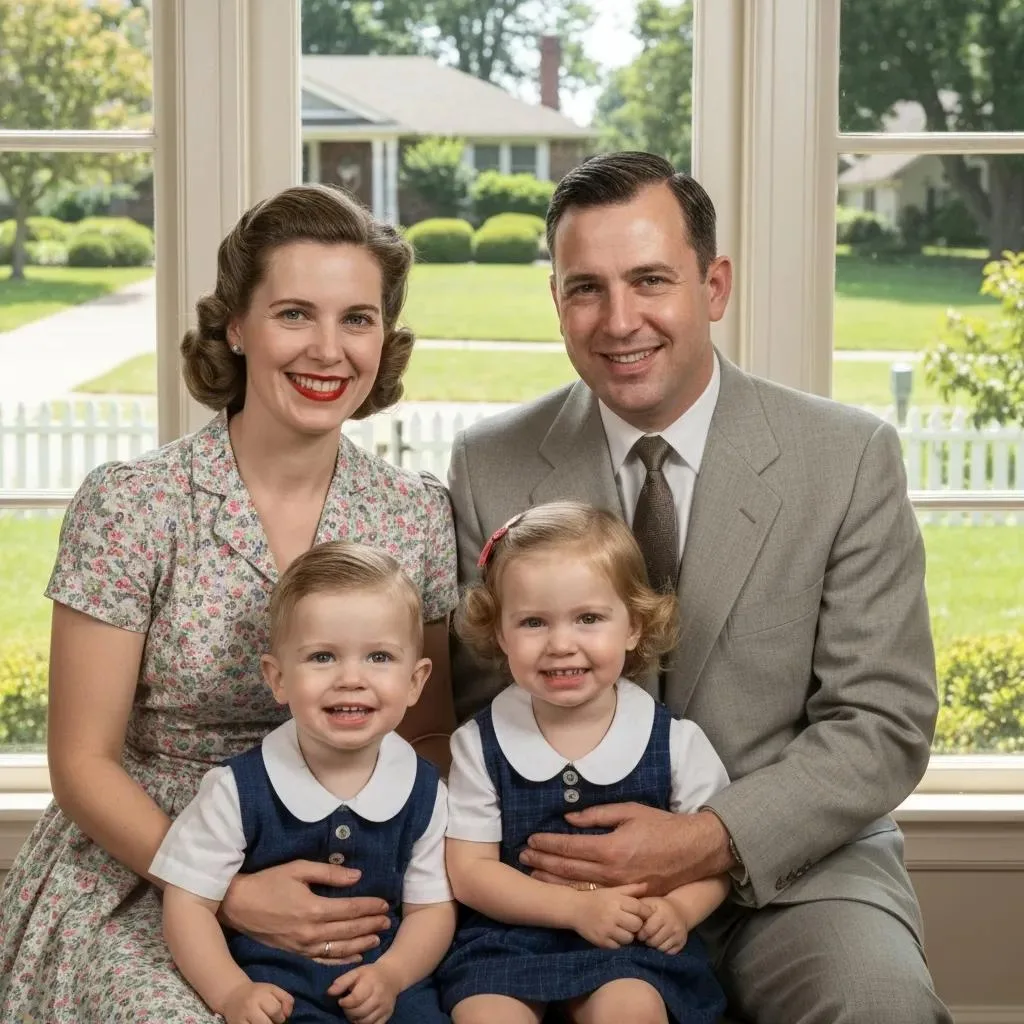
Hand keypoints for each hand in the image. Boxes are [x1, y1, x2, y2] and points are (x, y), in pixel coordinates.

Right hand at [219, 860, 390, 963]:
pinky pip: (324, 959)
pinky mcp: (296, 952)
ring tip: (378, 938)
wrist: (239, 905)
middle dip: (371, 925)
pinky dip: (342, 960)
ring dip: (362, 943)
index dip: (369, 907)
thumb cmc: (269, 882)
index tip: (384, 903)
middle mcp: (311, 931)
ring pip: (340, 948)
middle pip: (349, 929)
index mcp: (314, 908)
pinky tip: (356, 957)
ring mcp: (303, 946)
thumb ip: (329, 873)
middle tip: (388, 920)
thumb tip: (357, 876)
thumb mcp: (298, 869)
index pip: (350, 909)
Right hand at [220, 980, 292, 1023]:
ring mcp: (242, 1017)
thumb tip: (288, 1014)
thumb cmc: (257, 993)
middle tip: (271, 1020)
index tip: (278, 1015)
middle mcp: (250, 1005)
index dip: (281, 1015)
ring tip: (264, 1021)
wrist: (233, 994)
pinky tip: (256, 1023)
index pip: (276, 1010)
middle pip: (267, 1023)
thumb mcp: (273, 990)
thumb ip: (286, 999)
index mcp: (261, 994)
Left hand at [329, 961, 399, 1023]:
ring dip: (355, 1019)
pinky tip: (361, 1017)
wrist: (391, 976)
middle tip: (347, 1006)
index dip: (345, 1003)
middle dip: (348, 1012)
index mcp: (371, 983)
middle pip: (359, 1012)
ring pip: (366, 1021)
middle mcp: (379, 996)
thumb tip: (329, 992)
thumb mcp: (357, 972)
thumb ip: (342, 981)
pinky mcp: (387, 1015)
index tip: (341, 1000)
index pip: (355, 999)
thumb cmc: (370, 974)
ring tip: (353, 1011)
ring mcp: (385, 1007)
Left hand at [519, 804, 731, 894]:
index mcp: (612, 847)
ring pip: (579, 888)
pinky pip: (598, 897)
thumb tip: (569, 817)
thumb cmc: (662, 826)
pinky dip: (577, 893)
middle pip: (569, 871)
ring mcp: (621, 888)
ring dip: (554, 882)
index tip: (532, 840)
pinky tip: (564, 890)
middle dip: (543, 864)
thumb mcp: (630, 811)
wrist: (695, 851)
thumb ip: (597, 815)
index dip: (548, 845)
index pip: (570, 848)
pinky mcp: (630, 897)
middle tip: (523, 859)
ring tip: (534, 877)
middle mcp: (613, 872)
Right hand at [569, 882, 648, 948]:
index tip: (642, 914)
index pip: (640, 909)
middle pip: (637, 925)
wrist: (574, 909)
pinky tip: (613, 935)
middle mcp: (612, 915)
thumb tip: (647, 886)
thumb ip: (631, 889)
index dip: (644, 912)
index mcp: (616, 901)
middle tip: (630, 922)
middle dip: (636, 925)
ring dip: (627, 935)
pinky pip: (618, 946)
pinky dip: (617, 942)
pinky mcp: (601, 942)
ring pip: (629, 938)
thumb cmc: (597, 899)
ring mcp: (606, 930)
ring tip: (621, 929)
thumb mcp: (613, 891)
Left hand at [636, 896, 688, 954]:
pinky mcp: (682, 943)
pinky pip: (669, 953)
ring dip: (654, 946)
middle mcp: (673, 925)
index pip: (648, 930)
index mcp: (663, 914)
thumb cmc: (658, 907)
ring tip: (651, 940)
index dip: (640, 933)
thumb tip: (627, 921)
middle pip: (654, 941)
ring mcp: (678, 935)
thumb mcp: (649, 903)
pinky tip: (659, 943)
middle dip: (646, 941)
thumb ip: (638, 909)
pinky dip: (662, 950)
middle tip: (644, 938)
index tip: (638, 933)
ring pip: (661, 948)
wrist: (680, 910)